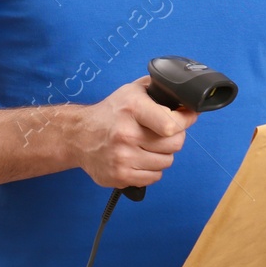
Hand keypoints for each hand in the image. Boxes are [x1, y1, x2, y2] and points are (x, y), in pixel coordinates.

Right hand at [70, 76, 197, 190]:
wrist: (78, 136)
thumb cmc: (110, 113)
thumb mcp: (132, 91)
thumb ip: (159, 89)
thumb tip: (187, 98)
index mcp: (132, 108)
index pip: (171, 124)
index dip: (184, 120)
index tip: (186, 117)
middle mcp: (126, 134)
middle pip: (174, 144)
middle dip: (174, 137)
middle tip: (164, 133)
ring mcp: (122, 158)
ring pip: (166, 162)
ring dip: (162, 154)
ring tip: (148, 145)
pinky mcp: (120, 176)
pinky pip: (154, 177)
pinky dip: (152, 169)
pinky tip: (140, 158)